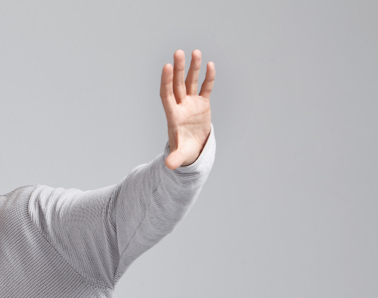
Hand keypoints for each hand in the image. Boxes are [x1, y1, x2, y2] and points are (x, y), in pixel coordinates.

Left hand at [160, 49, 215, 168]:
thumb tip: (169, 166)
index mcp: (173, 115)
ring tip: (195, 52)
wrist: (193, 149)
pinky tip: (210, 65)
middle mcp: (181, 106)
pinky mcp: (203, 104)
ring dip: (193, 68)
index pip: (167, 95)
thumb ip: (175, 158)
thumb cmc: (184, 151)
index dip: (166, 81)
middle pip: (178, 84)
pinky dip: (208, 78)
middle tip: (178, 52)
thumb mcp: (180, 155)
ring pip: (191, 82)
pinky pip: (205, 88)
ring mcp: (191, 103)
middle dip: (178, 69)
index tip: (166, 67)